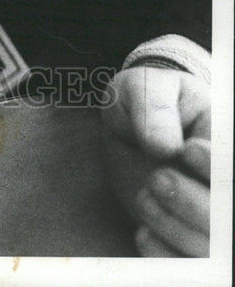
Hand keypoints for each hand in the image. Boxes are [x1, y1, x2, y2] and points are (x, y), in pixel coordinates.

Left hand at [101, 65, 209, 256]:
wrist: (130, 125)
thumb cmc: (145, 101)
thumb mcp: (145, 88)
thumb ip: (155, 106)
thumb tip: (164, 145)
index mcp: (224, 143)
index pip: (232, 168)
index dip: (217, 167)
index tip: (186, 149)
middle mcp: (223, 185)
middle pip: (227, 217)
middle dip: (195, 204)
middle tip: (158, 178)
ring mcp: (209, 218)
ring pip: (211, 248)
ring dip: (177, 229)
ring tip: (145, 197)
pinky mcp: (185, 240)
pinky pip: (185, 266)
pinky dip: (165, 256)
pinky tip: (143, 232)